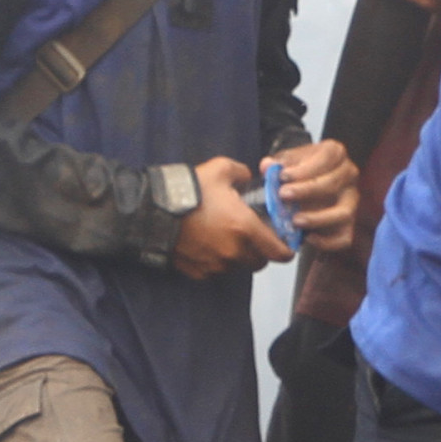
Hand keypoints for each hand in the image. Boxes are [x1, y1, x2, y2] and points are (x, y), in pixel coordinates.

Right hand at [170, 154, 292, 279]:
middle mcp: (235, 252)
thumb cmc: (190, 190)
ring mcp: (216, 265)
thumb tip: (248, 177)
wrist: (154, 212)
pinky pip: (216, 271)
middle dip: (260, 251)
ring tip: (226, 238)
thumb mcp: (220, 169)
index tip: (286, 247)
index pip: (278, 252)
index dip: (286, 250)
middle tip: (252, 237)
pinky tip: (207, 245)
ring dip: (238, 256)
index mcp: (245, 229)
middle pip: (259, 262)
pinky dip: (217, 262)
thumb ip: (242, 172)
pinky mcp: (200, 272)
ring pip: (238, 266)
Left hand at [271, 138, 360, 251]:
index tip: (283, 177)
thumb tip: (267, 166)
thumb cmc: (299, 169)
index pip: (327, 157)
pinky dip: (327, 241)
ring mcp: (351, 201)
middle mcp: (349, 175)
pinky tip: (308, 238)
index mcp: (335, 153)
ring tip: (295, 220)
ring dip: (318, 218)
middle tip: (283, 196)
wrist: (309, 184)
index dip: (305, 169)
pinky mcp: (349, 223)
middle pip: (333, 183)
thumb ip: (278, 163)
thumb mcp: (288, 160)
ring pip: (343, 212)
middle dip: (306, 191)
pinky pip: (344, 237)